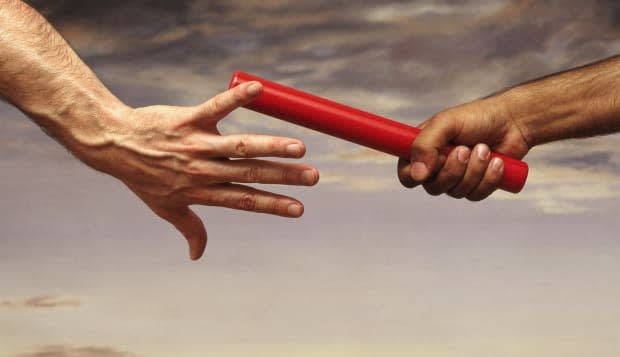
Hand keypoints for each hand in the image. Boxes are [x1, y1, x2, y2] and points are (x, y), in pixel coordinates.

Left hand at [79, 81, 318, 259]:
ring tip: (299, 148)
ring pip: (240, 145)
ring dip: (271, 146)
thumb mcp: (165, 209)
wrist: (112, 144)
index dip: (272, 205)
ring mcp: (196, 144)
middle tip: (313, 178)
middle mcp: (204, 169)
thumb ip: (191, 229)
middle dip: (284, 177)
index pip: (245, 200)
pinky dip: (237, 98)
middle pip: (251, 173)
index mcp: (203, 191)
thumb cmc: (142, 177)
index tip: (300, 209)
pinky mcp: (188, 119)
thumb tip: (197, 255)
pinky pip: (216, 107)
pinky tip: (259, 90)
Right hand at [397, 97, 529, 199]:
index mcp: (422, 150)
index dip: (416, 175)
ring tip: (485, 148)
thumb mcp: (446, 123)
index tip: (435, 162)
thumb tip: (417, 174)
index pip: (406, 175)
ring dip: (474, 170)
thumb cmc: (477, 118)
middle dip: (453, 170)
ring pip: (456, 192)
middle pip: (433, 188)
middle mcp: (437, 167)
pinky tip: (498, 162)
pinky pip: (476, 195)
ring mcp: (456, 178)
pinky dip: (489, 178)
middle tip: (466, 149)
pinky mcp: (476, 186)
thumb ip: (425, 145)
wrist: (513, 122)